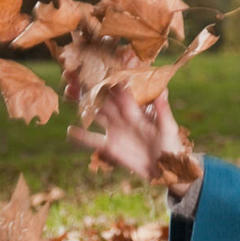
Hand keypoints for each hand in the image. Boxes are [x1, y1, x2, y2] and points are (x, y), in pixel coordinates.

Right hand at [67, 87, 195, 194]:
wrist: (164, 167)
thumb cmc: (170, 145)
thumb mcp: (168, 127)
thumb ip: (163, 110)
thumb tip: (164, 90)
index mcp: (137, 111)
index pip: (122, 94)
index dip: (112, 84)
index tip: (102, 72)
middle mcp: (123, 117)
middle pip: (105, 101)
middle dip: (92, 90)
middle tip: (76, 76)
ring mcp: (114, 130)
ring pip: (95, 115)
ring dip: (83, 107)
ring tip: (68, 95)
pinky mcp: (110, 145)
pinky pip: (93, 139)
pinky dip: (81, 136)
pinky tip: (70, 130)